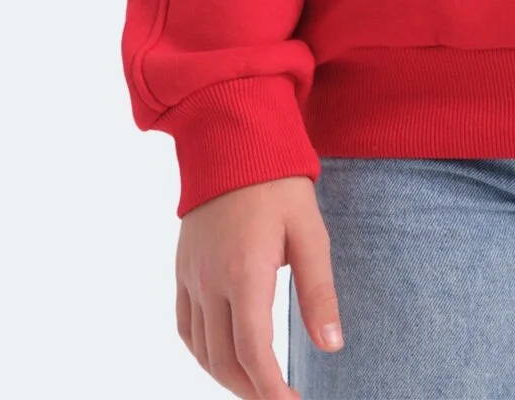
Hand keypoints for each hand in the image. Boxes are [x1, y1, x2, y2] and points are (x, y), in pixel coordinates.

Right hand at [175, 175, 343, 397]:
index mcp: (244, 273)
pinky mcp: (182, 268)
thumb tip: (331, 345)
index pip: (252, 352)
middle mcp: (210, 281)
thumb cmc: (279, 184)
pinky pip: (185, 325)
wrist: (233, 140)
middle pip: (223, 359)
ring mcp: (191, 276)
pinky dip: (202, 352)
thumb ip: (319, 292)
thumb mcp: (311, 233)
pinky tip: (222, 357)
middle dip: (252, 389)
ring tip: (258, 385)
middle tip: (281, 398)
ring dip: (227, 376)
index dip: (270, 389)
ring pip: (200, 348)